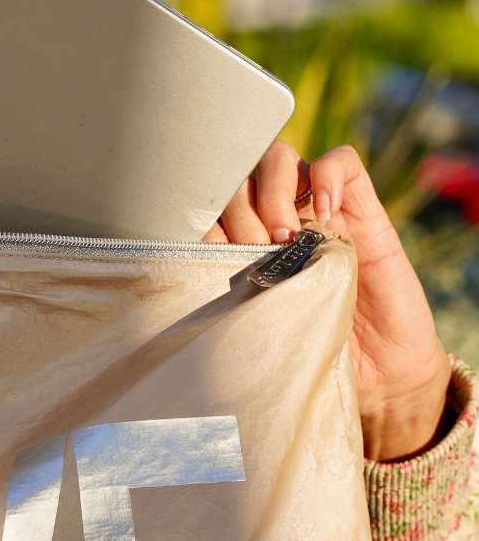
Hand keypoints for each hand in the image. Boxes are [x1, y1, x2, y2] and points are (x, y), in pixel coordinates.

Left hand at [204, 142, 452, 462]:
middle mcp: (272, 221)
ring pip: (278, 160)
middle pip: (237, 177)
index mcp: (237, 246)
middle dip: (237, 212)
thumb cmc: (301, 356)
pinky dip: (327, 176)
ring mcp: (314, 211)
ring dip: (272, 193)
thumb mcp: (247, 326)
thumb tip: (164, 288)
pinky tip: (324, 211)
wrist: (375, 380)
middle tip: (254, 254)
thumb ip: (216, 296)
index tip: (206, 254)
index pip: (206, 204)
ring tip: (284, 237)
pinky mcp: (361, 211)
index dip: (201, 218)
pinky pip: (341, 163)